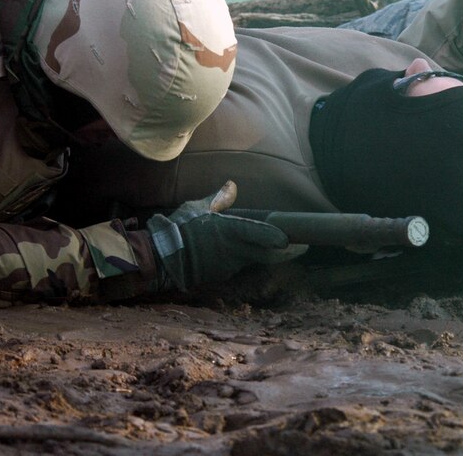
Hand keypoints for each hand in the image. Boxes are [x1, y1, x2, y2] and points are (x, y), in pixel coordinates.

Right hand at [146, 181, 295, 291]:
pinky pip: (237, 266)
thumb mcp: (197, 208)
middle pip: (266, 254)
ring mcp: (229, 265)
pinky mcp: (222, 275)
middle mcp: (233, 250)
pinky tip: (237, 253)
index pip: (258, 234)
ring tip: (273, 246)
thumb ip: (218, 200)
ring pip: (252, 259)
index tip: (291, 240)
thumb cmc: (179, 229)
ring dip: (262, 254)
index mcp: (229, 230)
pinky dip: (242, 259)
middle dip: (285, 252)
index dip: (275, 237)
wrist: (161, 258)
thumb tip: (230, 187)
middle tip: (301, 247)